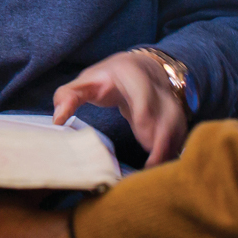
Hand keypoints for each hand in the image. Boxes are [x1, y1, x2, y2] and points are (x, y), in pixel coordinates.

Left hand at [52, 51, 187, 164]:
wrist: (138, 67)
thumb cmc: (107, 78)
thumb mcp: (86, 82)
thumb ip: (68, 96)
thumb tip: (57, 119)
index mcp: (132, 73)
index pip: (145, 94)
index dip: (147, 116)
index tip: (144, 141)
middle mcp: (157, 85)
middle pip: (168, 112)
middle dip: (164, 138)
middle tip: (152, 164)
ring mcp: (170, 100)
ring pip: (178, 124)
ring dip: (171, 148)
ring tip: (157, 170)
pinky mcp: (177, 114)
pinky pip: (180, 133)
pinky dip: (174, 149)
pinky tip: (164, 167)